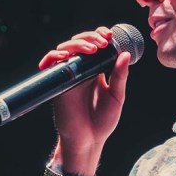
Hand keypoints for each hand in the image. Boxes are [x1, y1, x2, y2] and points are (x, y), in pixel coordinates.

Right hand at [38, 26, 130, 175]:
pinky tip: (65, 55)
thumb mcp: (116, 96)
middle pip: (80, 42)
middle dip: (90, 37)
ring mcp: (69, 75)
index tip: (109, 35)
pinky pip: (51, 64)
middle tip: (102, 43)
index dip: (99, 35)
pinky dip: (54, 56)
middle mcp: (81, 70)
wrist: (88, 140)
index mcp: (96, 70)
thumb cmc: (103, 121)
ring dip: (77, 44)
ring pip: (66, 49)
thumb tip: (124, 54)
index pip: (95, 45)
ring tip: (91, 49)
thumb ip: (119, 76)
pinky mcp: (58, 83)